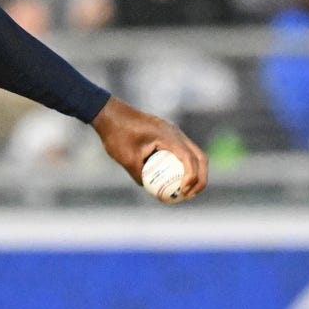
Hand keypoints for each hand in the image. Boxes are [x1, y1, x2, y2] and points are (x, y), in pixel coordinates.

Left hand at [90, 96, 208, 199]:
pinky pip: (181, 151)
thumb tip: (151, 189)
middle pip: (200, 157)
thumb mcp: (126, 158)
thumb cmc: (116, 134)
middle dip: (200, 178)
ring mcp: (172, 132)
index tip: (183, 192)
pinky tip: (172, 178)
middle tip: (189, 194)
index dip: (192, 177)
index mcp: (168, 136)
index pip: (189, 158)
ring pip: (193, 153)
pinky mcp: (167, 134)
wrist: (109, 113)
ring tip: (185, 191)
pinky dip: (183, 165)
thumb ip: (140, 175)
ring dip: (194, 172)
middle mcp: (175, 133)